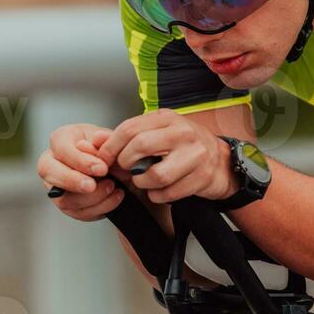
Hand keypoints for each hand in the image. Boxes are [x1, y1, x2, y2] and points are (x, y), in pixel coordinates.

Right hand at [37, 123, 124, 220]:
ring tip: (111, 187)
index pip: (61, 149)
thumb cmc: (106, 147)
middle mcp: (51, 163)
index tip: (102, 169)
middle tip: (92, 186)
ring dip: (91, 197)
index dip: (80, 161)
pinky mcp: (67, 205)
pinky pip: (78, 212)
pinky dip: (100, 207)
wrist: (115, 165)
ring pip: (62, 199)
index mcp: (60, 140)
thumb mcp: (109, 139)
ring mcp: (56, 186)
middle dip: (72, 181)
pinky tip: (115, 196)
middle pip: (49, 172)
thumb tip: (99, 139)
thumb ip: (106, 139)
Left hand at [95, 110, 237, 203]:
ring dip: (142, 183)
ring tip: (144, 182)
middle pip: (140, 147)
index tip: (103, 159)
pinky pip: (169, 193)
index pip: (129, 128)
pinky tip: (159, 190)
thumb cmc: (182, 147)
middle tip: (126, 170)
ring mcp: (195, 154)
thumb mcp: (155, 134)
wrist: (220, 161)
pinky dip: (158, 196)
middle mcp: (182, 132)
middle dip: (126, 163)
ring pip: (155, 175)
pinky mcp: (202, 177)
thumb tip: (93, 141)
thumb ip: (124, 138)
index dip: (111, 147)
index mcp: (166, 118)